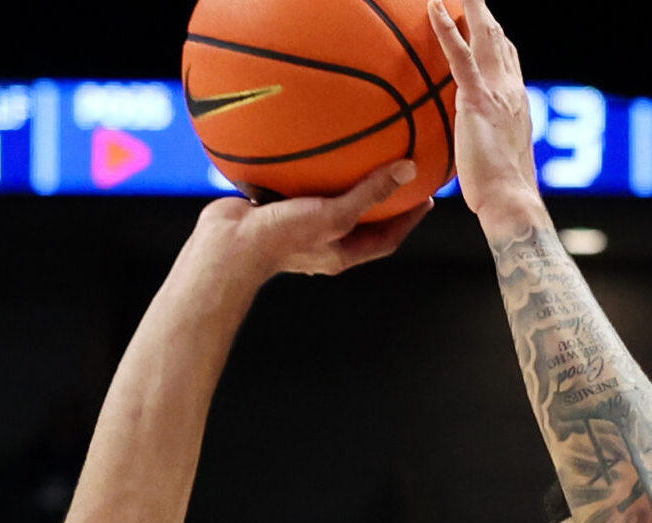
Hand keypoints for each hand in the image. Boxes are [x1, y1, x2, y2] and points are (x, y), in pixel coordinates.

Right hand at [193, 161, 434, 281]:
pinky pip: (296, 185)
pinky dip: (305, 167)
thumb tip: (408, 168)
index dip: (408, 219)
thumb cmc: (282, 238)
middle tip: (399, 171)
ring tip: (358, 152)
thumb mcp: (333, 215)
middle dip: (380, 199)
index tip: (426, 197)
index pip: (386, 238)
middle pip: (360, 220)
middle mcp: (322, 240)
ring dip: (342, 180)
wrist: (226, 245)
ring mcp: (297, 225)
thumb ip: (369, 193)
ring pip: (327, 200)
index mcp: (341, 252)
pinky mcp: (274, 208)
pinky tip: (309, 141)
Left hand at [426, 0, 548, 235]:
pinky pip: (460, 57)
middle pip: (498, 39)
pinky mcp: (477, 100)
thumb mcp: (491, 159)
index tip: (488, 24)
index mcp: (514, 103)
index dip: (497, 39)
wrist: (510, 198)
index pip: (507, 61)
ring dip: (471, 7)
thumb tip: (468, 150)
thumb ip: (481, 144)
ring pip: (484, 36)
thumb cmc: (500, 191)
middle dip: (485, 14)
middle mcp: (511, 90)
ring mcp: (497, 92)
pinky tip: (434, 8)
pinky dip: (448, 30)